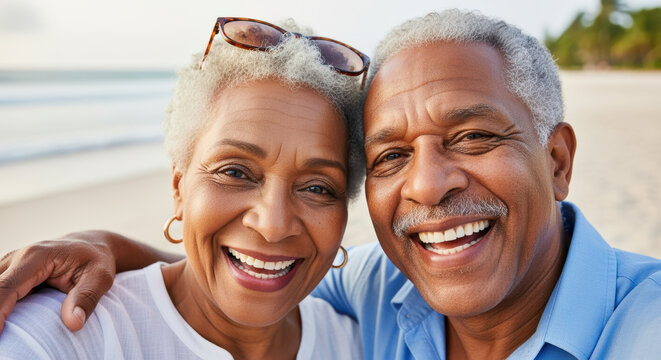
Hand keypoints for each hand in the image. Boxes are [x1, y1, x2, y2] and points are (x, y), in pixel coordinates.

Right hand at [0, 233, 115, 332]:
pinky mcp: (8, 274)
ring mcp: (9, 265)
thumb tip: (73, 323)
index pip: (7, 286)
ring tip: (5, 331)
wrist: (90, 246)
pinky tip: (7, 321)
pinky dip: (2, 305)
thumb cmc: (95, 261)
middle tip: (3, 335)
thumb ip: (86, 298)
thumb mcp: (101, 277)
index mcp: (37, 257)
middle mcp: (17, 258)